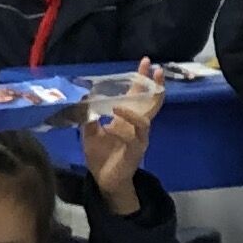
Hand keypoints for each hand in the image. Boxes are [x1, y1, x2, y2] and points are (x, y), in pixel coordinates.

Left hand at [80, 64, 161, 205]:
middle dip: (154, 86)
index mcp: (127, 118)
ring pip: (145, 121)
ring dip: (131, 111)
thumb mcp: (89, 133)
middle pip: (151, 103)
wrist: (103, 180)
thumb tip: (86, 100)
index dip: (142, 79)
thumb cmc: (99, 155)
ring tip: (116, 106)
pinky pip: (132, 138)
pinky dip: (121, 131)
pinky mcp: (135, 152)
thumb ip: (89, 117)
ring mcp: (138, 139)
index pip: (137, 94)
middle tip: (156, 70)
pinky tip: (110, 127)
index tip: (146, 62)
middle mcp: (136, 126)